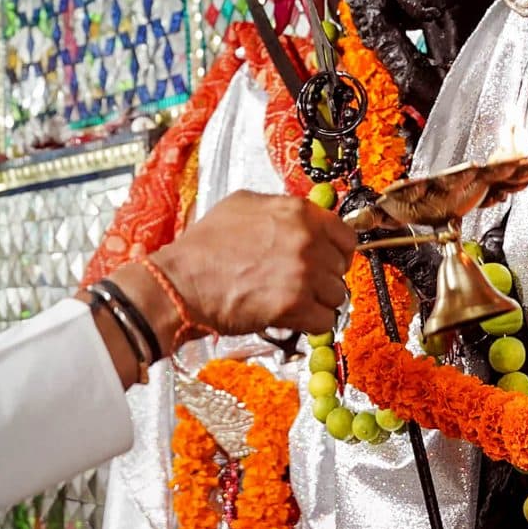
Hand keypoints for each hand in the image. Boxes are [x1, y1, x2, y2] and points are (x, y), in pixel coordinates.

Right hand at [137, 190, 354, 342]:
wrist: (182, 283)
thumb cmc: (204, 247)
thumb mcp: (242, 205)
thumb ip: (279, 208)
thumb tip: (300, 217)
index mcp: (297, 212)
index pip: (346, 235)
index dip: (337, 251)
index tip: (327, 260)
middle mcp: (306, 239)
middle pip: (340, 268)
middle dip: (324, 278)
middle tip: (301, 284)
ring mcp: (303, 273)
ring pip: (337, 295)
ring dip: (318, 302)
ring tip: (293, 301)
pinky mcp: (295, 306)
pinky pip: (325, 321)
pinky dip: (311, 324)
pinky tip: (292, 317)